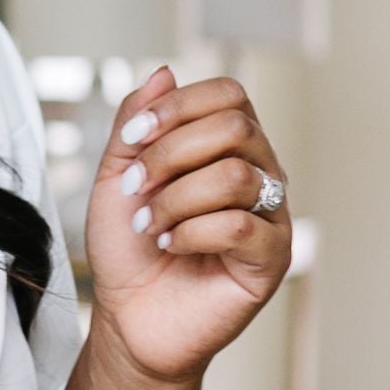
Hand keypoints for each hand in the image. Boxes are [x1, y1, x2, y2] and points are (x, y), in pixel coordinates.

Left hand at [83, 64, 292, 386]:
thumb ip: (135, 123)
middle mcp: (259, 172)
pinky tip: (171, 247)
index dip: (176, 107)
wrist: (129, 317)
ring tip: (148, 225)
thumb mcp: (116, 175)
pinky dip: (191, 234)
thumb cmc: (129, 248)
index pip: (228, 94)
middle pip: (235, 126)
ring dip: (174, 200)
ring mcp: (271, 216)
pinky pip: (241, 226)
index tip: (130, 141)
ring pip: (236, 174)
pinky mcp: (272, 259)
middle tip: (135, 189)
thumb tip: (164, 71)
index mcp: (228, 147)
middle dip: (170, 153)